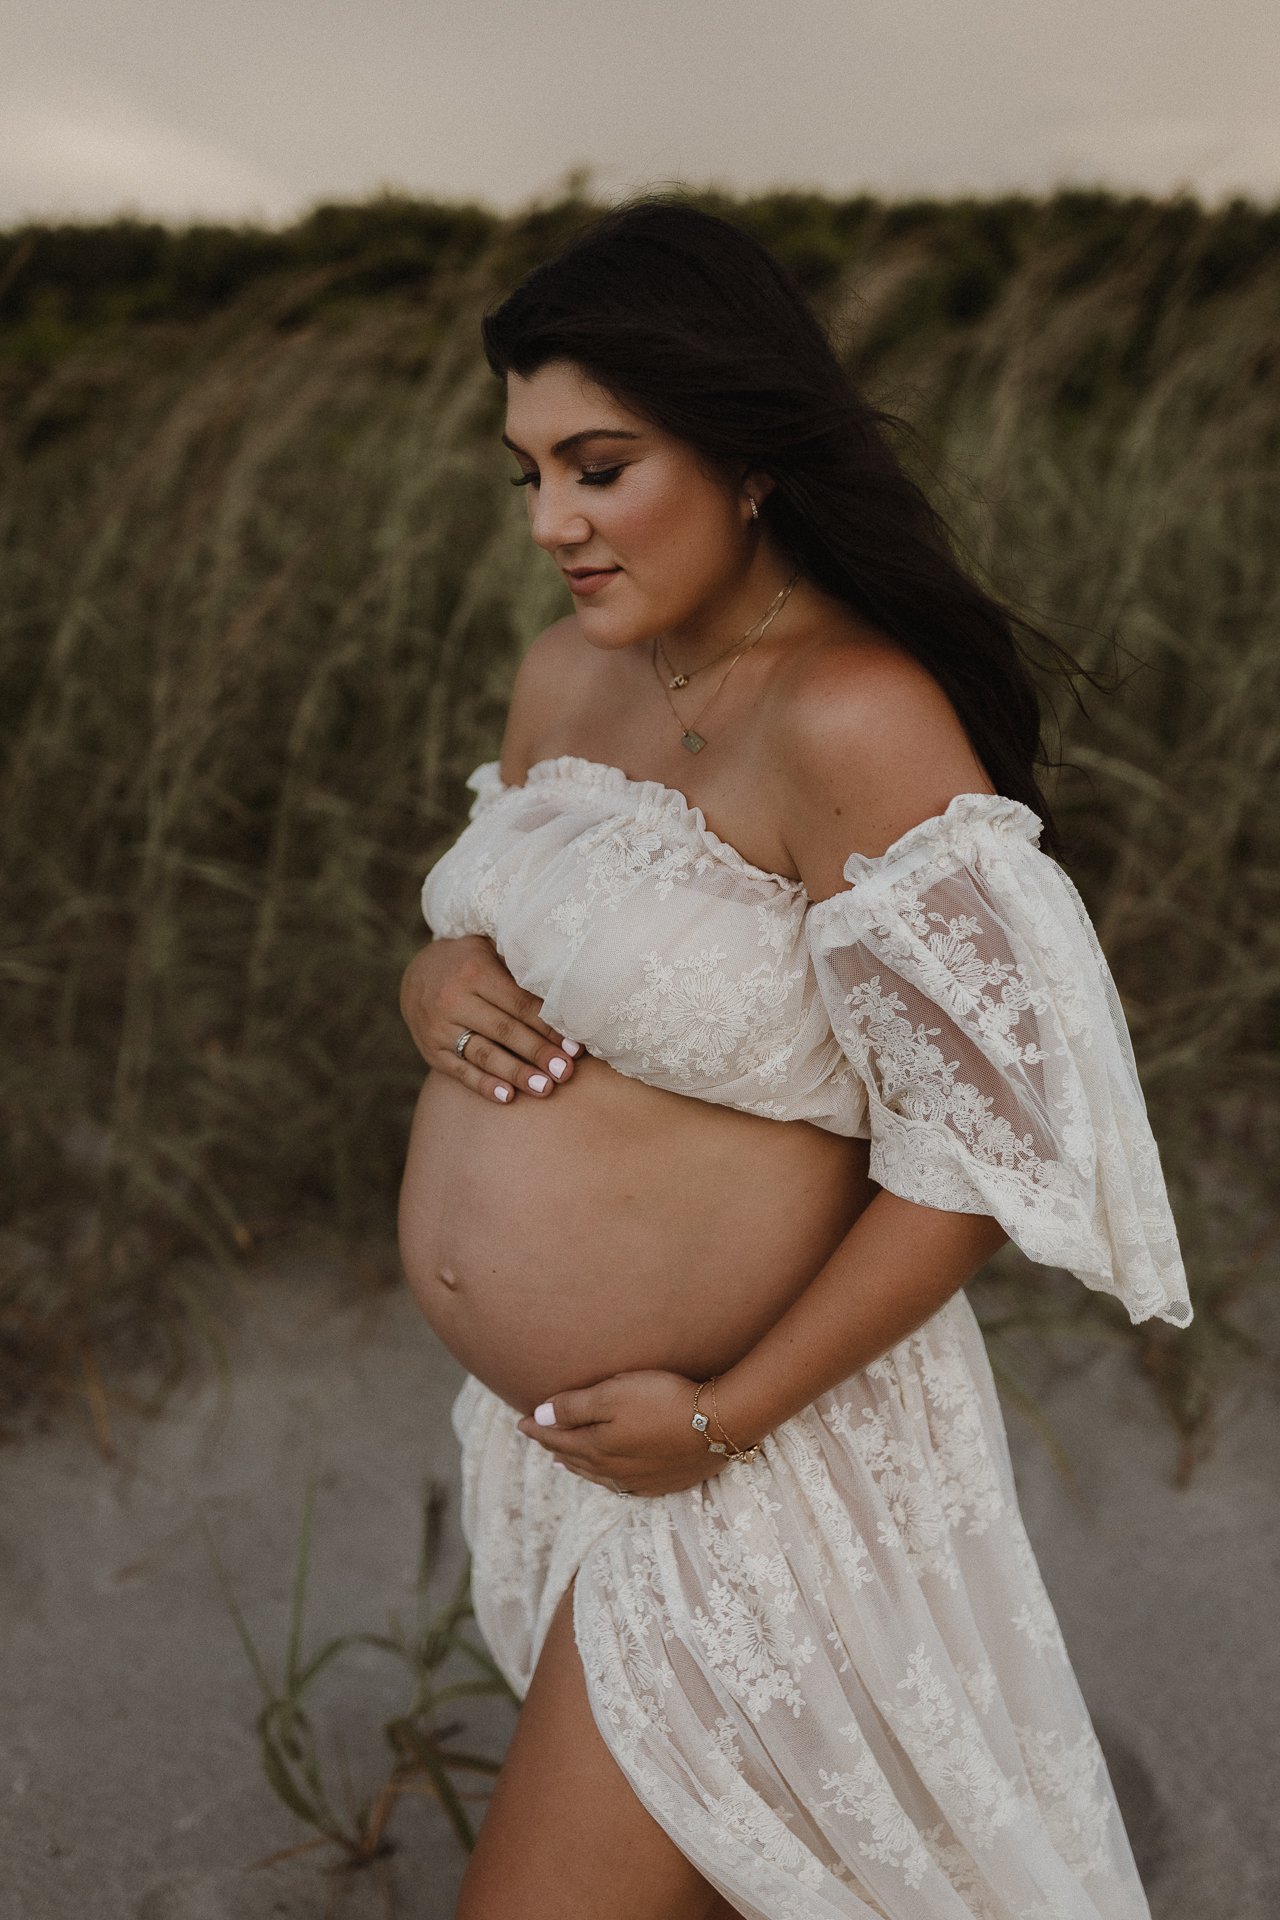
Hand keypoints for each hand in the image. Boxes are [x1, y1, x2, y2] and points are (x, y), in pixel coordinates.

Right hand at [399, 934, 581, 1103]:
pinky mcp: (431, 1051)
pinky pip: (460, 1072)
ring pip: (483, 1055)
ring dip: (516, 1073)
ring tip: (544, 1088)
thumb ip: (521, 969)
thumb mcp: (491, 951)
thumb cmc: (470, 962)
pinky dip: (484, 1085)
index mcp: (475, 972)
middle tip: (566, 1071)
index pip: (520, 1004)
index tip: (575, 1046)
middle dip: (538, 1053)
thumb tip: (568, 995)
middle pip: (504, 1031)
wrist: (416, 973)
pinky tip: (508, 1097)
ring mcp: (439, 1028)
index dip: (549, 1026)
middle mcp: (454, 1000)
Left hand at [515, 1370, 742, 1496]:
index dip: (537, 1428)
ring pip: (595, 1475)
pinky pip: (621, 1487)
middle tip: (538, 1437)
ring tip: (561, 1461)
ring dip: (574, 1465)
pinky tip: (608, 1478)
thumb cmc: (664, 1399)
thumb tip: (538, 1416)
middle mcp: (612, 1470)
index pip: (556, 1437)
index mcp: (596, 1447)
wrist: (719, 1423)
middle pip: (573, 1458)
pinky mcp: (663, 1483)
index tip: (520, 1421)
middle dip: (552, 1446)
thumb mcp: (613, 1393)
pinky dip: (604, 1479)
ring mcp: (638, 1480)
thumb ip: (574, 1407)